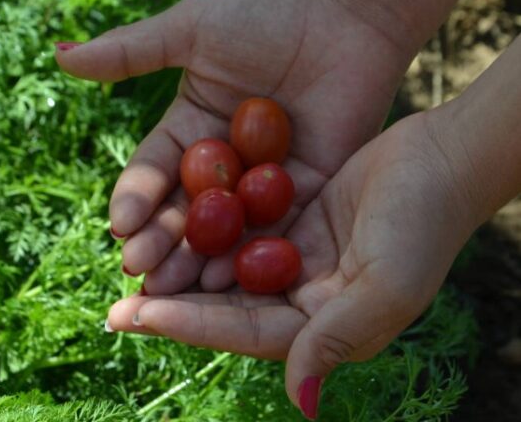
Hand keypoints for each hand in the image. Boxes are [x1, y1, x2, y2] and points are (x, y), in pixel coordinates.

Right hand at [56, 0, 411, 293]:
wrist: (350, 17)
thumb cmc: (266, 16)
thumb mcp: (191, 30)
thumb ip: (129, 51)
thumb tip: (58, 53)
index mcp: (189, 129)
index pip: (152, 171)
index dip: (134, 198)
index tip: (118, 226)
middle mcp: (220, 164)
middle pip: (180, 210)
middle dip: (158, 240)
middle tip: (139, 271)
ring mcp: (260, 184)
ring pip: (221, 230)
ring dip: (195, 260)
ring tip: (173, 289)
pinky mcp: (305, 194)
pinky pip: (272, 230)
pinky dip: (249, 256)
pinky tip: (227, 282)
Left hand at [105, 111, 474, 417]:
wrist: (441, 159)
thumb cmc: (423, 222)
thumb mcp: (386, 284)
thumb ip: (338, 338)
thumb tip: (300, 403)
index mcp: (324, 326)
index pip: (245, 332)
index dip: (190, 326)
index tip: (136, 316)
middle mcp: (304, 298)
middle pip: (226, 306)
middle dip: (171, 307)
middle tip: (114, 307)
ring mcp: (294, 259)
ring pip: (225, 270)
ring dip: (181, 270)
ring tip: (131, 270)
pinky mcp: (291, 220)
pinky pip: (238, 230)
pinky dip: (205, 230)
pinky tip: (168, 227)